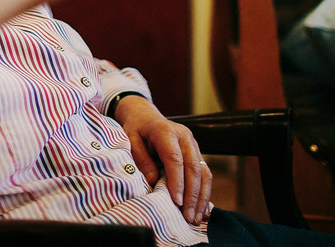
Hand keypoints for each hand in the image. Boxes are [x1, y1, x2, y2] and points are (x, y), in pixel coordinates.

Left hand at [114, 95, 212, 224]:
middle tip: (188, 217)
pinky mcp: (196, 153)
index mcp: (166, 131)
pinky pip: (204, 173)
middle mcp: (185, 137)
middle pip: (193, 168)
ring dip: (201, 197)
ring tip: (196, 218)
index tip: (177, 202)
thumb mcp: (130, 139)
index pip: (175, 159)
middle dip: (192, 195)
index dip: (177, 181)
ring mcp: (193, 145)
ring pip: (203, 172)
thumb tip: (154, 180)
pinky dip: (204, 192)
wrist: (145, 115)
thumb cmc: (136, 128)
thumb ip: (141, 158)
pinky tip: (201, 209)